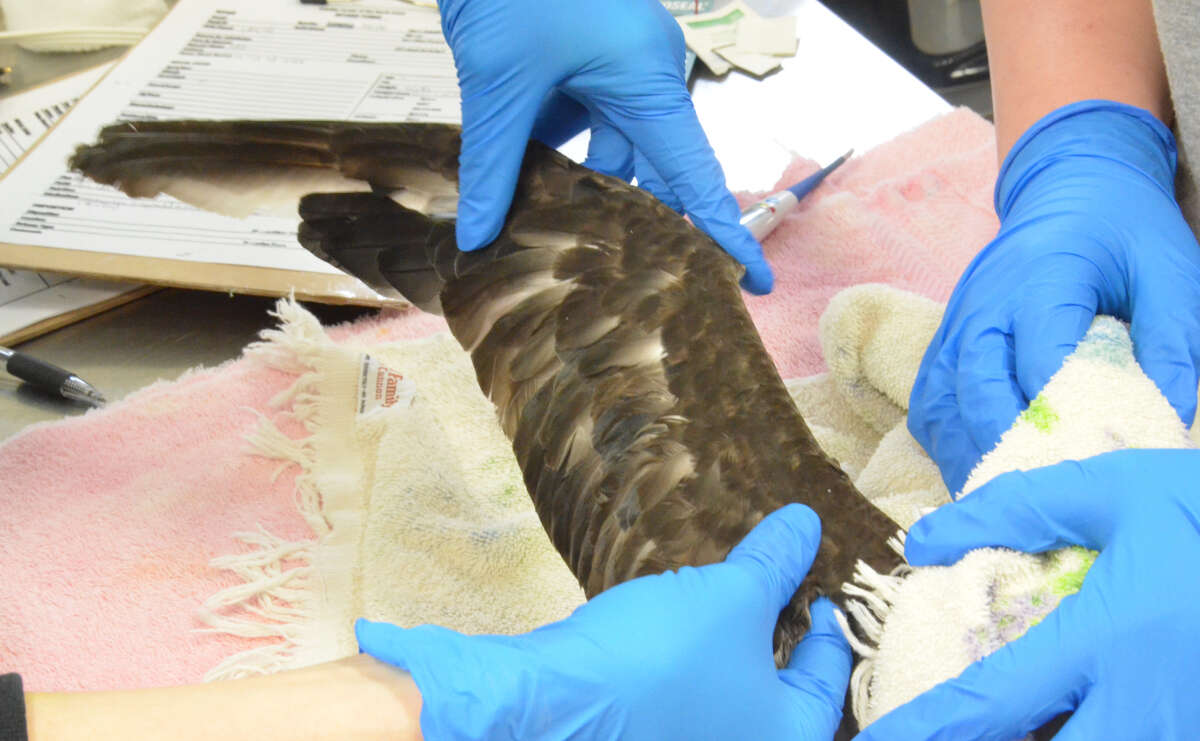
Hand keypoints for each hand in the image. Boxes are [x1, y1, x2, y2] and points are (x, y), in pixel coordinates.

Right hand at [357, 504, 849, 739]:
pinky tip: (675, 631)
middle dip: (780, 643)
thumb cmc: (661, 659)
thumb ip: (775, 563)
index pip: (827, 684)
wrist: (553, 703)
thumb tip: (808, 524)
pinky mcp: (648, 738)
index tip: (820, 593)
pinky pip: (688, 706)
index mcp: (788, 738)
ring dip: (733, 656)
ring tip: (726, 603)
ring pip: (730, 701)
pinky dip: (693, 671)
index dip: (829, 630)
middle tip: (778, 595)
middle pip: (781, 698)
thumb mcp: (730, 598)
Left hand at [437, 0, 772, 293]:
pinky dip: (555, 155)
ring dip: (580, 191)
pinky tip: (523, 190)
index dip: (723, 233)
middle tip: (630, 287)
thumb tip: (476, 233)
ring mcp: (612, 66)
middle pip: (652, 170)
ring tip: (550, 243)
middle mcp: (641, 76)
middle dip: (637, 224)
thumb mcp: (498, 79)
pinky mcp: (581, 60)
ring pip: (608, 150)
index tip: (754, 280)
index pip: (696, 176)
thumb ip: (491, 162)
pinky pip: (579, 123)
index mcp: (647, 78)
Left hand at [857, 449, 1199, 739]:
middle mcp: (1152, 705)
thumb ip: (1016, 510)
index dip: (927, 730)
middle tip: (936, 737)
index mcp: (1114, 638)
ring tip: (1008, 724)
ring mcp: (1189, 728)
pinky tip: (1071, 720)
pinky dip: (1092, 739)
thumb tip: (924, 537)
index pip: (996, 702)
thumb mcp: (1120, 491)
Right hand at [907, 100, 1199, 491]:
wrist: (1069, 185)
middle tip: (1045, 502)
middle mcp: (984, 304)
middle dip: (1010, 451)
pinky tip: (978, 472)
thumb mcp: (1172, 273)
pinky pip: (928, 403)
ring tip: (1004, 503)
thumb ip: (1175, 343)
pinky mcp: (943, 340)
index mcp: (1042, 279)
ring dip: (970, 456)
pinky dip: (948, 443)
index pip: (1040, 363)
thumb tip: (1171, 421)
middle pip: (978, 391)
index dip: (1063, 422)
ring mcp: (956, 323)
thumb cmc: (1125, 230)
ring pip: (941, 405)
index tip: (1096, 470)